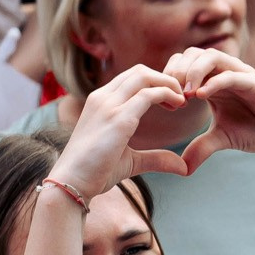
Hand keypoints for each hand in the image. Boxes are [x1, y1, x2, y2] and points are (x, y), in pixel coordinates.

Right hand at [53, 63, 194, 199]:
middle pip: (140, 71)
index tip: (171, 101)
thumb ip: (156, 158)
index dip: (155, 83)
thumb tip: (183, 167)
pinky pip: (148, 95)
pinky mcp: (118, 119)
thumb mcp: (130, 161)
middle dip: (165, 79)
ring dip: (168, 84)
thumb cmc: (94, 173)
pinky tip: (178, 105)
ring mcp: (108, 105)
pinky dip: (167, 94)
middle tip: (181, 98)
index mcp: (100, 101)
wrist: (71, 183)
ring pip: (144, 76)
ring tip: (182, 100)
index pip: (131, 78)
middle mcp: (103, 97)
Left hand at [168, 48, 254, 168]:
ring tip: (186, 93)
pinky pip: (232, 75)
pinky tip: (201, 96)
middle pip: (193, 53)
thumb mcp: (222, 139)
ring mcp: (241, 74)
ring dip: (194, 71)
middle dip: (178, 70)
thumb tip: (183, 169)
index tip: (165, 100)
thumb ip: (201, 147)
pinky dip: (214, 82)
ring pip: (212, 56)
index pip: (185, 63)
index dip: (170, 76)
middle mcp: (225, 72)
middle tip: (172, 94)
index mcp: (213, 80)